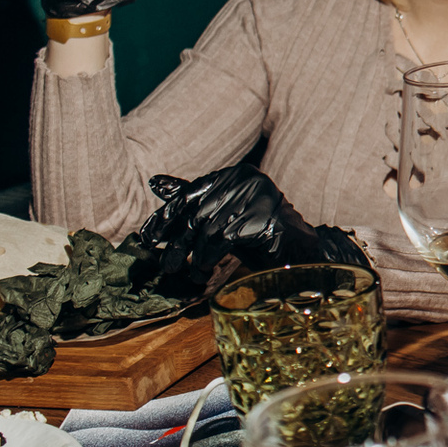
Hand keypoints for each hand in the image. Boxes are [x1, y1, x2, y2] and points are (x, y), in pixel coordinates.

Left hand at [139, 163, 366, 280]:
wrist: (299, 253)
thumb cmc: (258, 235)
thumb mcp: (222, 215)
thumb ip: (193, 199)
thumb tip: (155, 182)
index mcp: (235, 174)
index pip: (190, 193)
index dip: (165, 217)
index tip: (148, 239)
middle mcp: (246, 180)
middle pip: (197, 213)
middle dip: (178, 243)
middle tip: (166, 266)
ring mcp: (257, 198)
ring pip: (208, 228)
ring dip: (194, 256)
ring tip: (191, 273)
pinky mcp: (262, 218)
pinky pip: (223, 239)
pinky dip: (210, 258)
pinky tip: (207, 271)